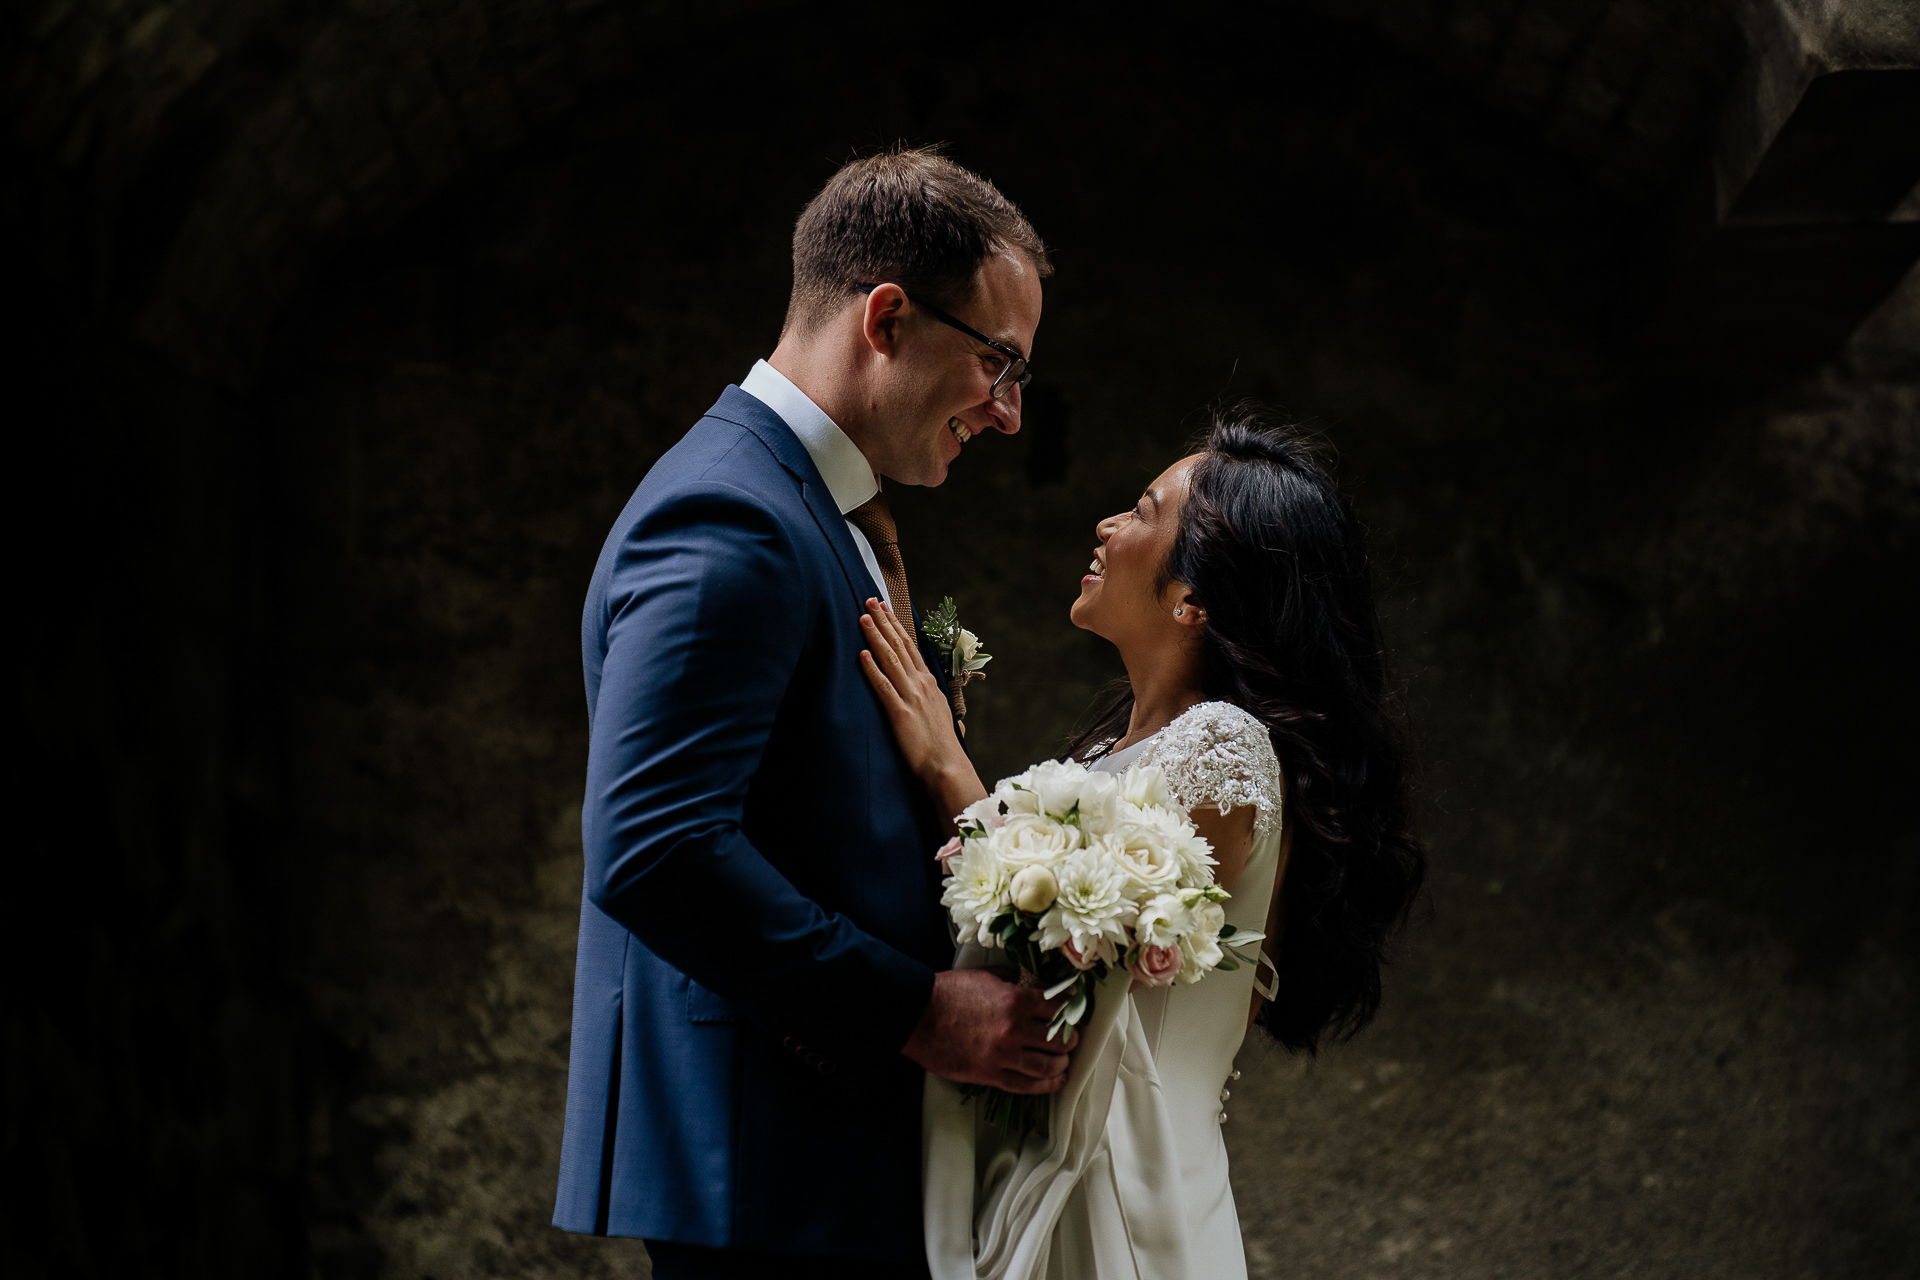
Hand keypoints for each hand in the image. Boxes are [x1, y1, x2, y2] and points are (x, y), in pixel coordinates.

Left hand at [858, 599, 984, 818]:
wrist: (947, 766)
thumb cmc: (942, 746)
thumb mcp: (941, 715)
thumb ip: (932, 701)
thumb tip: (929, 694)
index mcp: (930, 682)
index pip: (910, 646)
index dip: (896, 625)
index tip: (885, 608)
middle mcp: (921, 684)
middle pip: (899, 646)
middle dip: (883, 621)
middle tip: (870, 600)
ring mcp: (911, 697)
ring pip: (890, 660)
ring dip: (875, 637)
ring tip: (862, 617)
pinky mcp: (900, 713)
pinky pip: (883, 687)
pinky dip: (872, 669)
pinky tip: (862, 655)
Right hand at [902, 968, 1072, 1093]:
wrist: (917, 1015)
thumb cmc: (948, 992)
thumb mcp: (986, 975)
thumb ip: (1014, 981)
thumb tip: (1033, 986)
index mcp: (1015, 1000)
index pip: (1058, 1008)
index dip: (1069, 1012)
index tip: (1072, 1014)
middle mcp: (1014, 1029)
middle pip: (1058, 1040)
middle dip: (1070, 1040)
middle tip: (1071, 1039)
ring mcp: (1002, 1055)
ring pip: (1048, 1066)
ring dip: (1062, 1064)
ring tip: (1063, 1061)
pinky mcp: (989, 1075)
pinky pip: (1026, 1085)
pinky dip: (1046, 1085)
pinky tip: (1056, 1081)